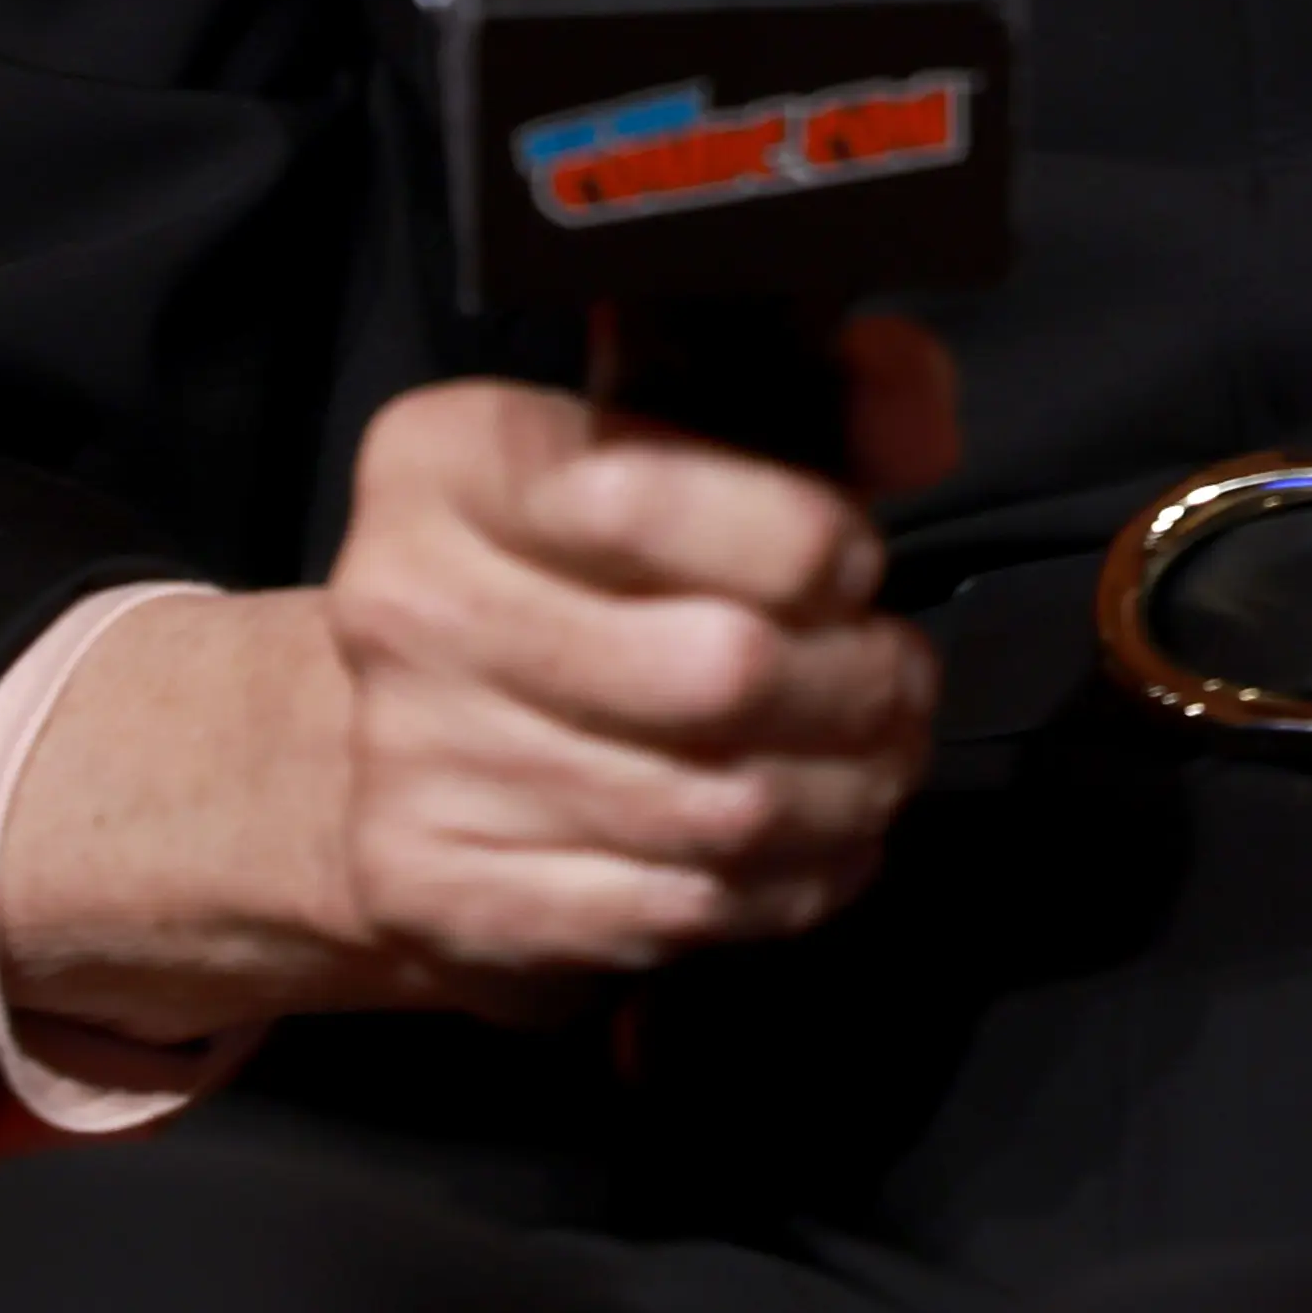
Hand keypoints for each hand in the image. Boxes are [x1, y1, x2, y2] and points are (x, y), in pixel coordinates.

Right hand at [316, 337, 955, 993]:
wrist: (388, 732)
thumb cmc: (567, 570)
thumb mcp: (670, 442)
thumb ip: (815, 403)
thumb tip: (923, 421)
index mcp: (446, 459)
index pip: (648, 495)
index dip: (802, 537)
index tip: (853, 562)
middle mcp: (408, 605)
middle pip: (717, 668)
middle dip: (859, 681)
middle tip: (898, 680)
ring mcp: (413, 762)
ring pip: (716, 806)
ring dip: (844, 792)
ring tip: (880, 762)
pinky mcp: (443, 896)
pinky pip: (673, 909)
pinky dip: (782, 888)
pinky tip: (815, 849)